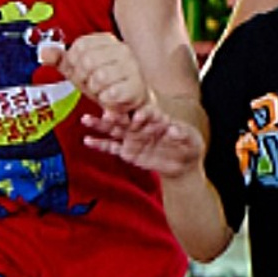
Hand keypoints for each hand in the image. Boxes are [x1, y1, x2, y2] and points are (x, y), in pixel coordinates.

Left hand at [59, 31, 149, 113]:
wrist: (129, 99)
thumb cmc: (104, 83)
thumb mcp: (79, 69)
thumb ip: (61, 59)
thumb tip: (43, 52)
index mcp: (105, 41)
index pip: (79, 46)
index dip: (73, 63)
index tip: (80, 71)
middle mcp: (121, 50)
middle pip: (87, 61)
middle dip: (82, 78)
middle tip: (89, 84)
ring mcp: (131, 67)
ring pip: (99, 77)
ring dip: (95, 90)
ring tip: (101, 91)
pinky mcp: (136, 86)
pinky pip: (111, 94)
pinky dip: (105, 100)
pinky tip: (110, 98)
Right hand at [81, 100, 204, 178]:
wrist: (183, 164)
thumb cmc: (189, 146)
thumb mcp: (191, 140)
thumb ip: (182, 133)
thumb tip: (174, 129)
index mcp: (156, 118)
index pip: (146, 112)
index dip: (141, 113)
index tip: (138, 115)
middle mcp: (140, 125)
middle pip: (125, 118)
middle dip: (114, 115)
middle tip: (106, 113)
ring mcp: (132, 138)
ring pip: (113, 129)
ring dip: (99, 125)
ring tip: (86, 119)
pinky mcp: (127, 151)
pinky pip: (111, 147)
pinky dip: (99, 144)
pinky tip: (87, 141)